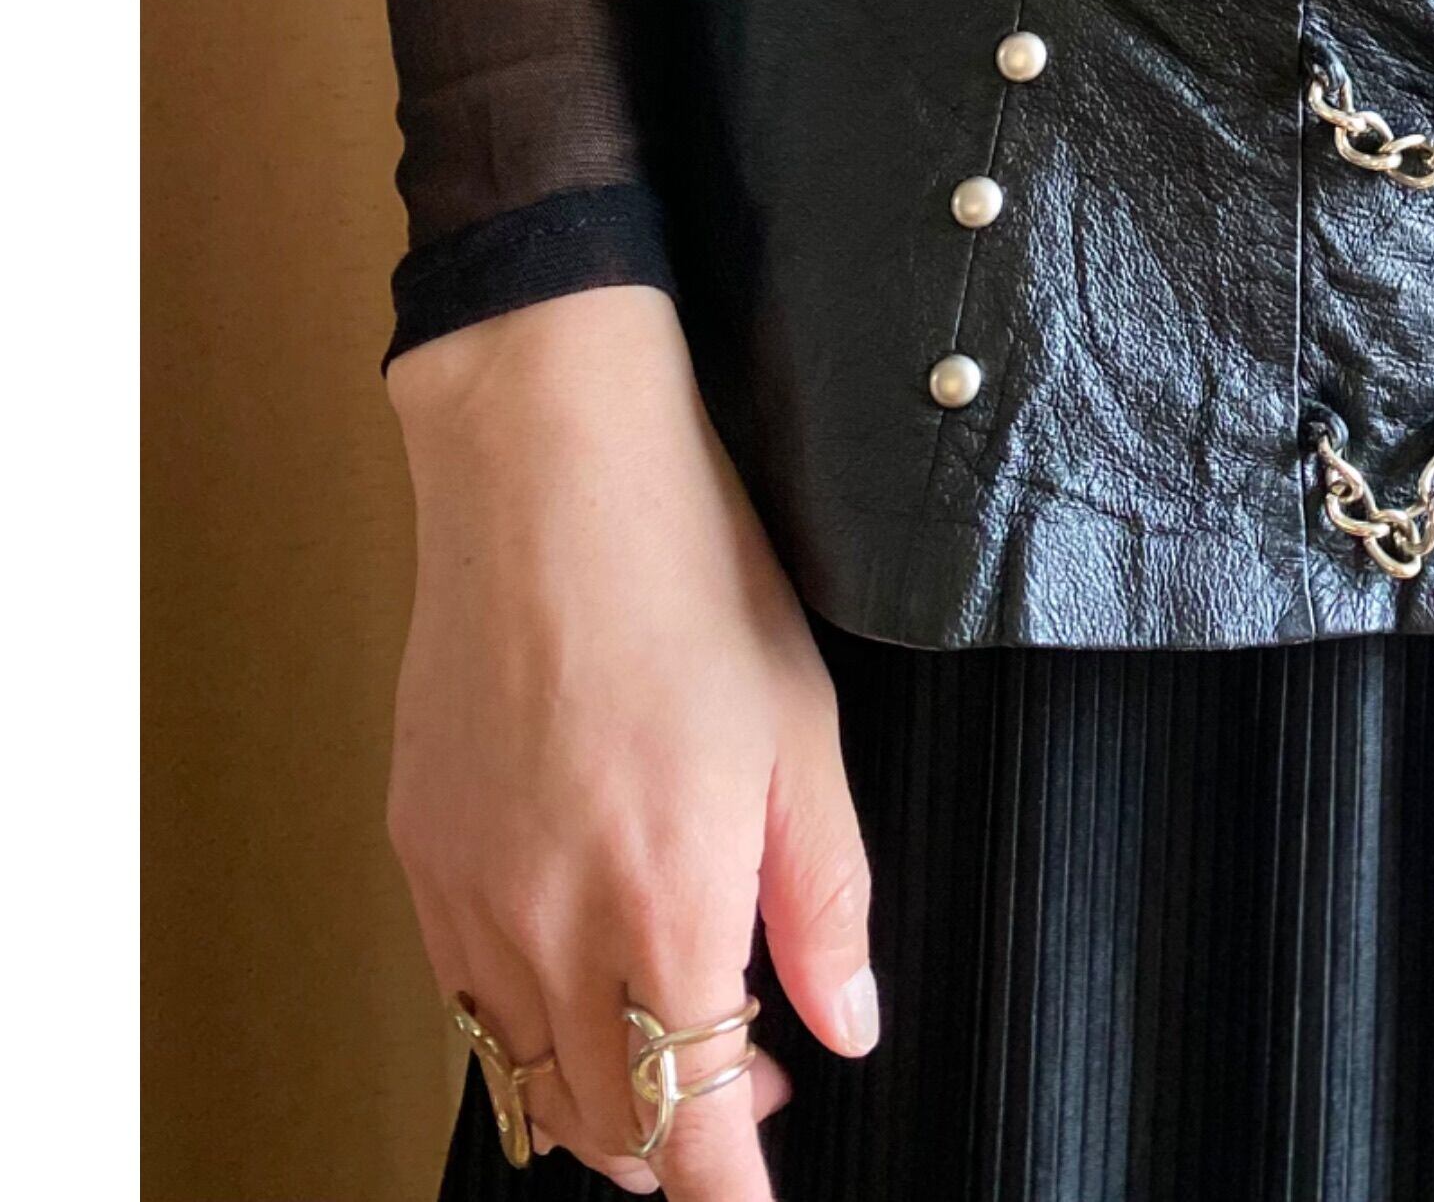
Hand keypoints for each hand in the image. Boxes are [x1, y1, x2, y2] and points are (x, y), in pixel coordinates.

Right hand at [386, 286, 877, 1196]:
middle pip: (603, 1122)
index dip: (730, 1189)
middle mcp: (549, 922)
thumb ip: (826, 898)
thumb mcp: (803, 731)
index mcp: (664, 901)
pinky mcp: (419, 849)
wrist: (547, 469)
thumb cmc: (686, 572)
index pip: (689, 1124)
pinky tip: (584, 956)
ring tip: (675, 1019)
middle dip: (681, 1134)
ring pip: (527, 1074)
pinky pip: (467, 994)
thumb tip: (849, 1019)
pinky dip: (529, 1019)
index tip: (759, 1198)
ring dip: (602, 1090)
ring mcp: (470, 891)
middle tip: (750, 1071)